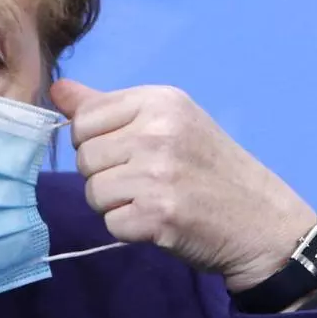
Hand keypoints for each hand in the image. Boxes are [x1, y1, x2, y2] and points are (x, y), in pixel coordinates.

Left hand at [50, 79, 316, 291]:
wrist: (260, 220)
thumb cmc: (205, 166)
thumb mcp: (164, 121)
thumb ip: (105, 106)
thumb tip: (56, 89)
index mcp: (158, 101)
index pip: (83, 118)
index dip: (93, 141)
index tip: (125, 151)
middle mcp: (157, 132)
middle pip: (83, 157)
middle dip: (104, 174)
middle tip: (143, 180)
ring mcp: (157, 173)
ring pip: (92, 191)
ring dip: (114, 203)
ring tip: (150, 198)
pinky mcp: (157, 214)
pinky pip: (109, 222)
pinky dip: (128, 228)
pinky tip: (157, 220)